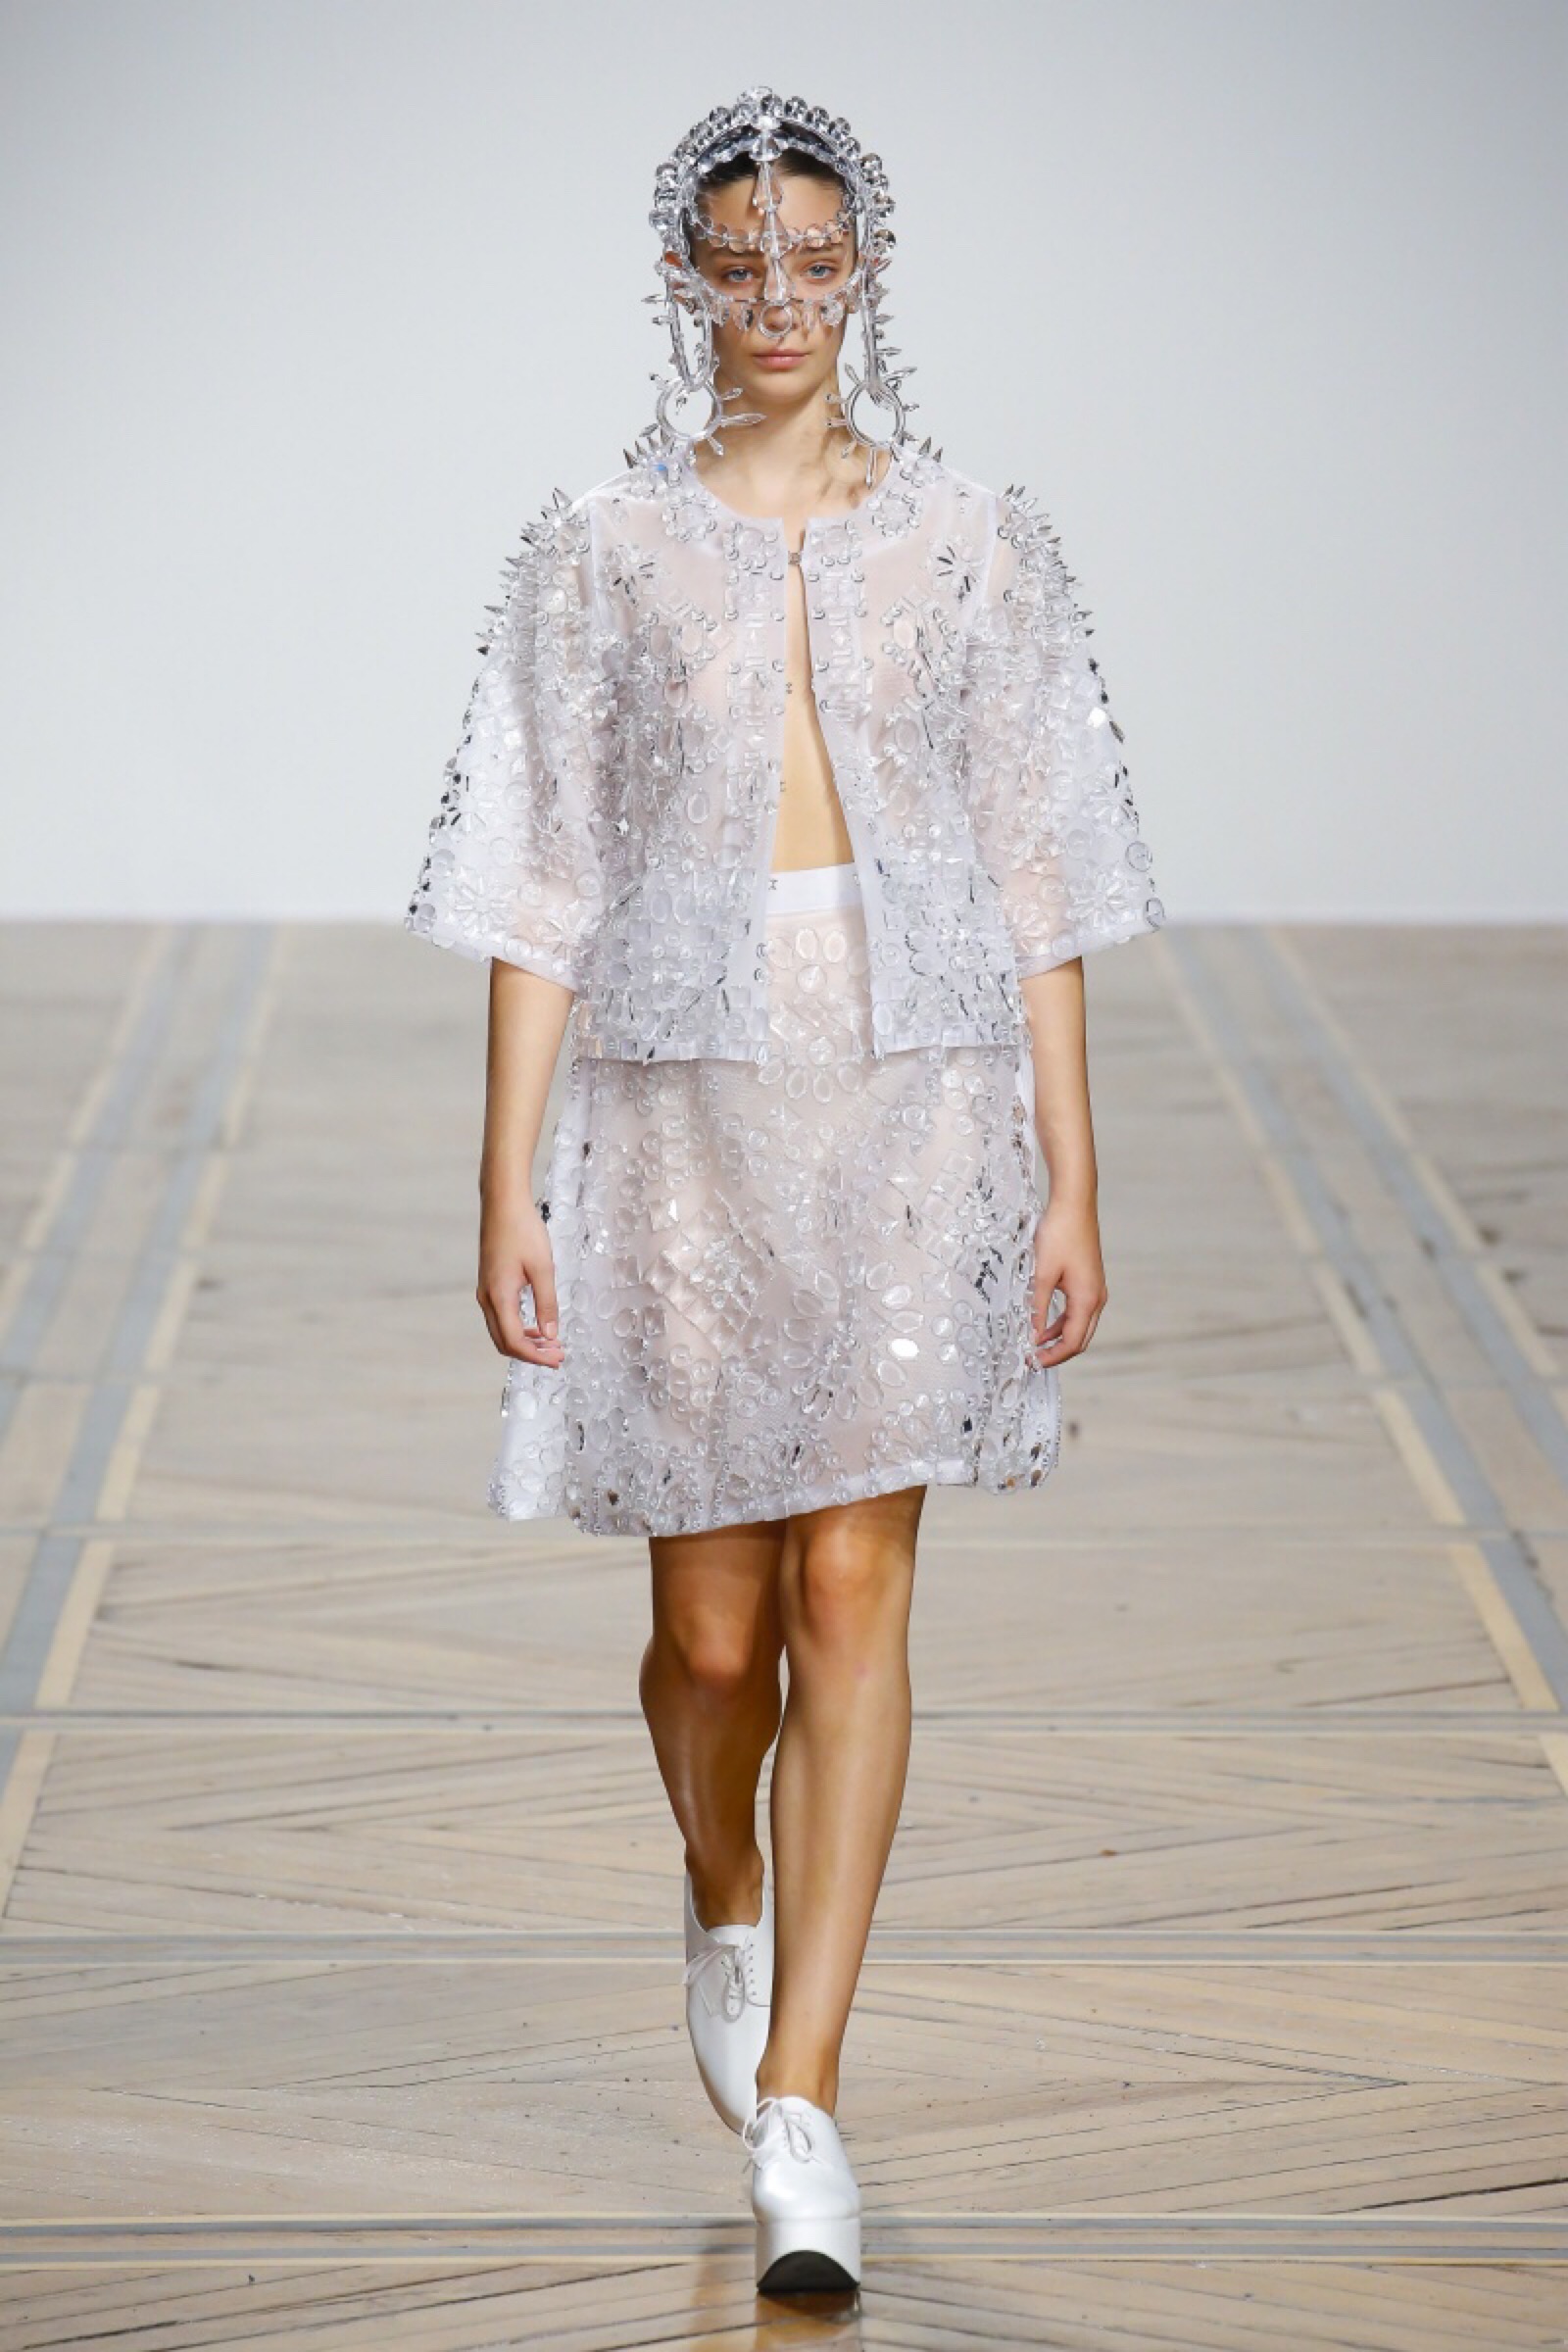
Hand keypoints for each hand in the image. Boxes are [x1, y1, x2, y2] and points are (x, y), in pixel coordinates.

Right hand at [478, 1199, 564, 1369]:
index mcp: (499, 1296)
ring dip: (525, 1342)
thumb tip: (551, 1334)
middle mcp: (487, 1298)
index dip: (536, 1356)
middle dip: (531, 1354)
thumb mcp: (542, 1267)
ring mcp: (485, 1292)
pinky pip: (501, 1317)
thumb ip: (547, 1303)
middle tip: (557, 1356)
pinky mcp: (489, 1284)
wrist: (502, 1203)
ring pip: (501, 1331)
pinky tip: (538, 1326)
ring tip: (552, 1345)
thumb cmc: (522, 1230)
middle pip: (504, 1341)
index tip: (557, 1360)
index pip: (514, 1341)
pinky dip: (519, 1328)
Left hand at [1029, 1198, 1107, 1366]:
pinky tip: (1043, 1321)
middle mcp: (1096, 1297)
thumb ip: (1037, 1307)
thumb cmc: (1059, 1234)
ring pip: (1079, 1325)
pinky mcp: (1089, 1280)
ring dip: (1059, 1336)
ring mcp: (1095, 1289)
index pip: (1073, 1342)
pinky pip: (1077, 1310)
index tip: (1032, 1362)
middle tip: (1033, 1358)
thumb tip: (1032, 1335)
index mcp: (1087, 1299)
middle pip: (1080, 1338)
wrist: (1074, 1203)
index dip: (1053, 1356)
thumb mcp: (1042, 1274)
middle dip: (1058, 1352)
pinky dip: (1062, 1321)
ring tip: (1034, 1343)